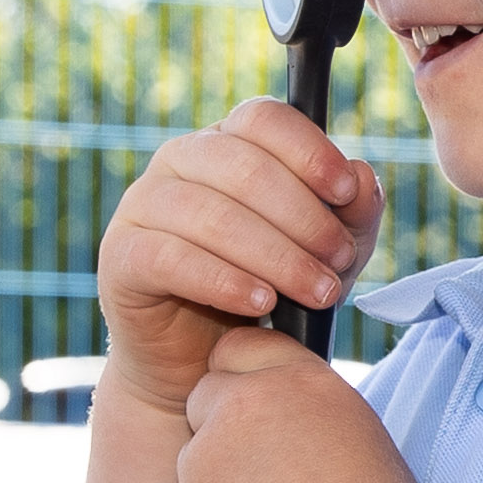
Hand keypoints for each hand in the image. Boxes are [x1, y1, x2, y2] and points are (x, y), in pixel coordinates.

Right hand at [97, 102, 382, 413]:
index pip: (263, 119)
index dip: (309, 151)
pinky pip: (171, 258)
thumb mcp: (328, 254)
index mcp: (228, 142)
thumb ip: (352, 214)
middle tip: (339, 262)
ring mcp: (143, 205)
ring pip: (212, 215)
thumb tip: (361, 176)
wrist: (204, 364)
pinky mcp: (121, 257)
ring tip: (317, 292)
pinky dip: (224, 281)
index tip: (344, 192)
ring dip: (277, 256)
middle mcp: (180, 160)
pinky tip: (261, 303)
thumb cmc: (270, 293)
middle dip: (304, 217)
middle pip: (245, 167)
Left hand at [164, 327, 433, 482]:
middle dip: (220, 430)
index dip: (242, 378)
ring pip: (195, 469)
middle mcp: (242, 408)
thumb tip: (285, 422)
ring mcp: (203, 462)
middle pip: (203, 399)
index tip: (256, 408)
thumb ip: (308, 416)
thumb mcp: (360, 440)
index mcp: (297, 382)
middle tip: (264, 479)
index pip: (240, 348)